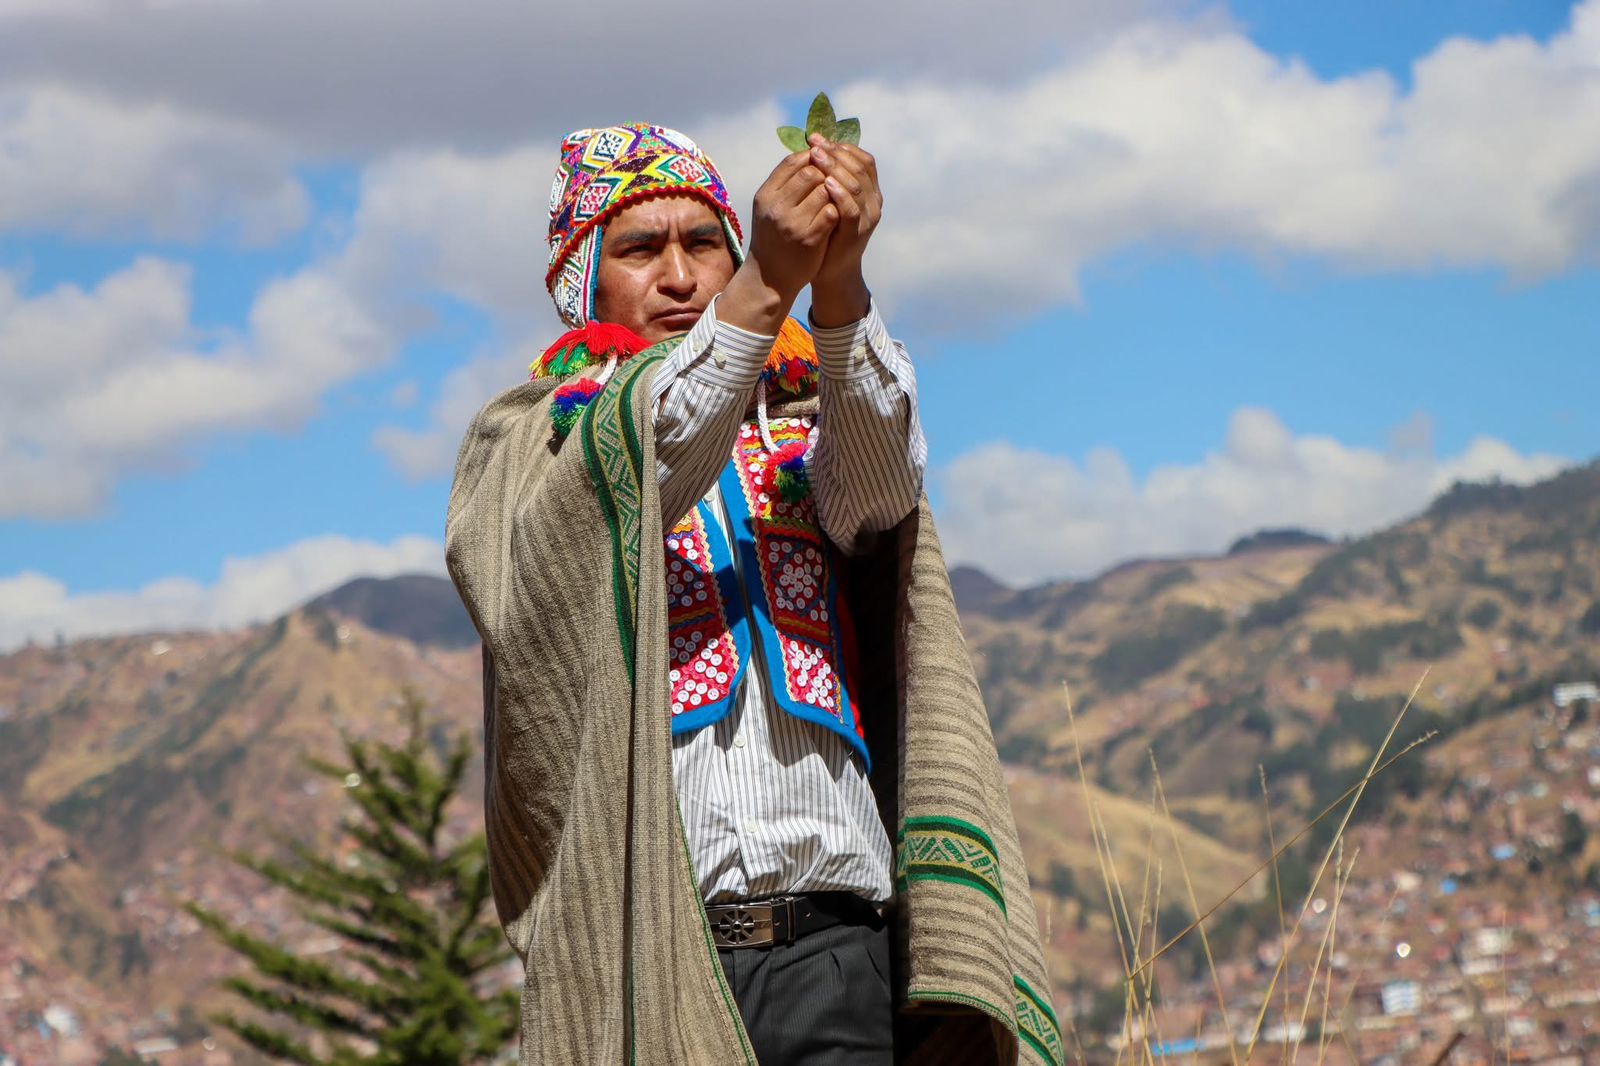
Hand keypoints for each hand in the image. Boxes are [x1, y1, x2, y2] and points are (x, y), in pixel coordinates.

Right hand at [729, 147, 838, 298]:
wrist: (770, 277)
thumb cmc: (772, 237)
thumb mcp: (769, 208)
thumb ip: (784, 183)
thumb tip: (809, 152)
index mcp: (765, 195)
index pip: (792, 161)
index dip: (812, 157)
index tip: (822, 161)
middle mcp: (776, 207)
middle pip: (811, 172)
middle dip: (826, 172)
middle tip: (833, 179)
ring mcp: (793, 224)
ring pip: (825, 190)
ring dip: (835, 190)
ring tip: (837, 195)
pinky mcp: (810, 239)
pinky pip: (832, 212)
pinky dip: (838, 209)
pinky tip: (838, 213)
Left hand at [807, 134, 880, 325]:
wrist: (830, 270)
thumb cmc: (827, 232)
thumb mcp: (831, 202)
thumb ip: (830, 179)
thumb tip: (815, 147)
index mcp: (871, 192)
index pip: (864, 160)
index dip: (842, 146)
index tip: (819, 139)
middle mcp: (874, 203)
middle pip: (860, 168)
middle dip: (836, 153)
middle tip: (815, 144)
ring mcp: (868, 219)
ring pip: (857, 185)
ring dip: (835, 168)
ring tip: (816, 156)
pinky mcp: (856, 234)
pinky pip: (851, 209)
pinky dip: (840, 194)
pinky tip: (825, 183)